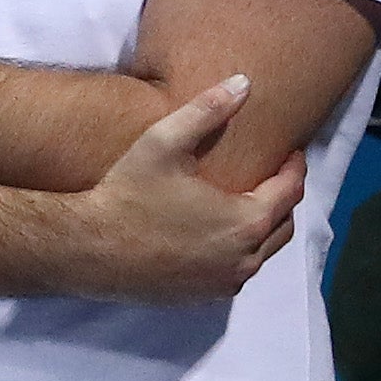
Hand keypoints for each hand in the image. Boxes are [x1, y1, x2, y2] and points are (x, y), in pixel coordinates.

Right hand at [67, 76, 304, 302]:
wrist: (86, 248)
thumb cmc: (127, 193)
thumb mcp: (164, 142)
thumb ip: (208, 110)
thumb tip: (245, 82)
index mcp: (246, 221)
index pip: (290, 191)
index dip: (293, 167)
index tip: (289, 152)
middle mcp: (245, 259)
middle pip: (284, 226)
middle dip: (283, 199)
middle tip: (271, 177)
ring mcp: (224, 284)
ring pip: (262, 253)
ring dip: (262, 228)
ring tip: (244, 205)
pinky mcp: (202, 298)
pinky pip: (236, 273)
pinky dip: (238, 252)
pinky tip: (215, 235)